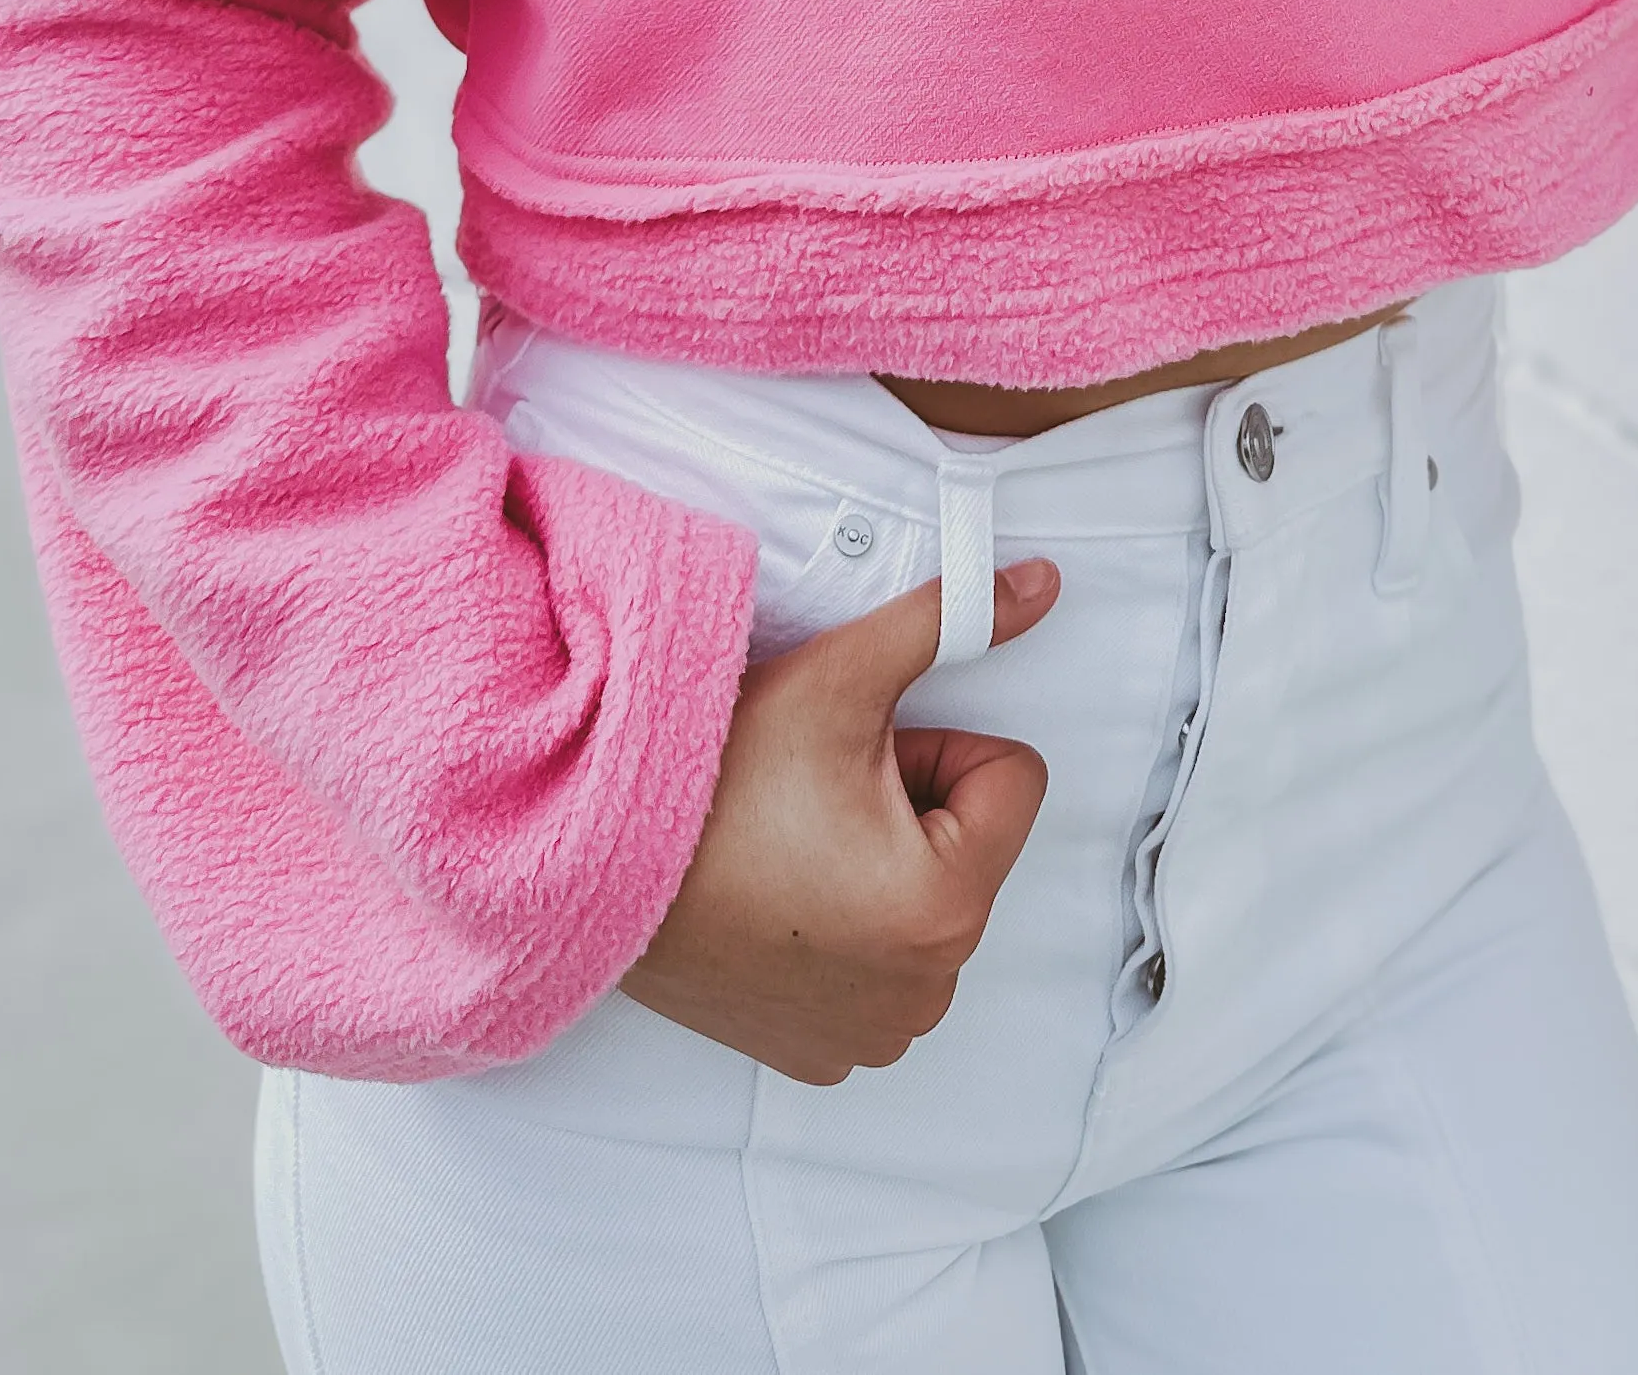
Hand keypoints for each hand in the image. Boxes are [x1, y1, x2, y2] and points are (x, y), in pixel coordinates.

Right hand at [623, 557, 1060, 1081]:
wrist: (596, 864)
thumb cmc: (714, 779)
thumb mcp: (844, 677)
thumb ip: (954, 619)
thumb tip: (1041, 586)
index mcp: (947, 908)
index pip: (1008, 781)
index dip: (936, 745)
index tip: (859, 754)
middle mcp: (925, 993)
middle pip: (966, 844)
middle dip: (909, 805)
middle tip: (814, 798)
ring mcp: (874, 1034)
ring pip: (925, 901)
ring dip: (880, 865)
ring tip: (790, 844)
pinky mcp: (825, 1052)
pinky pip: (879, 968)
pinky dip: (844, 930)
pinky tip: (776, 900)